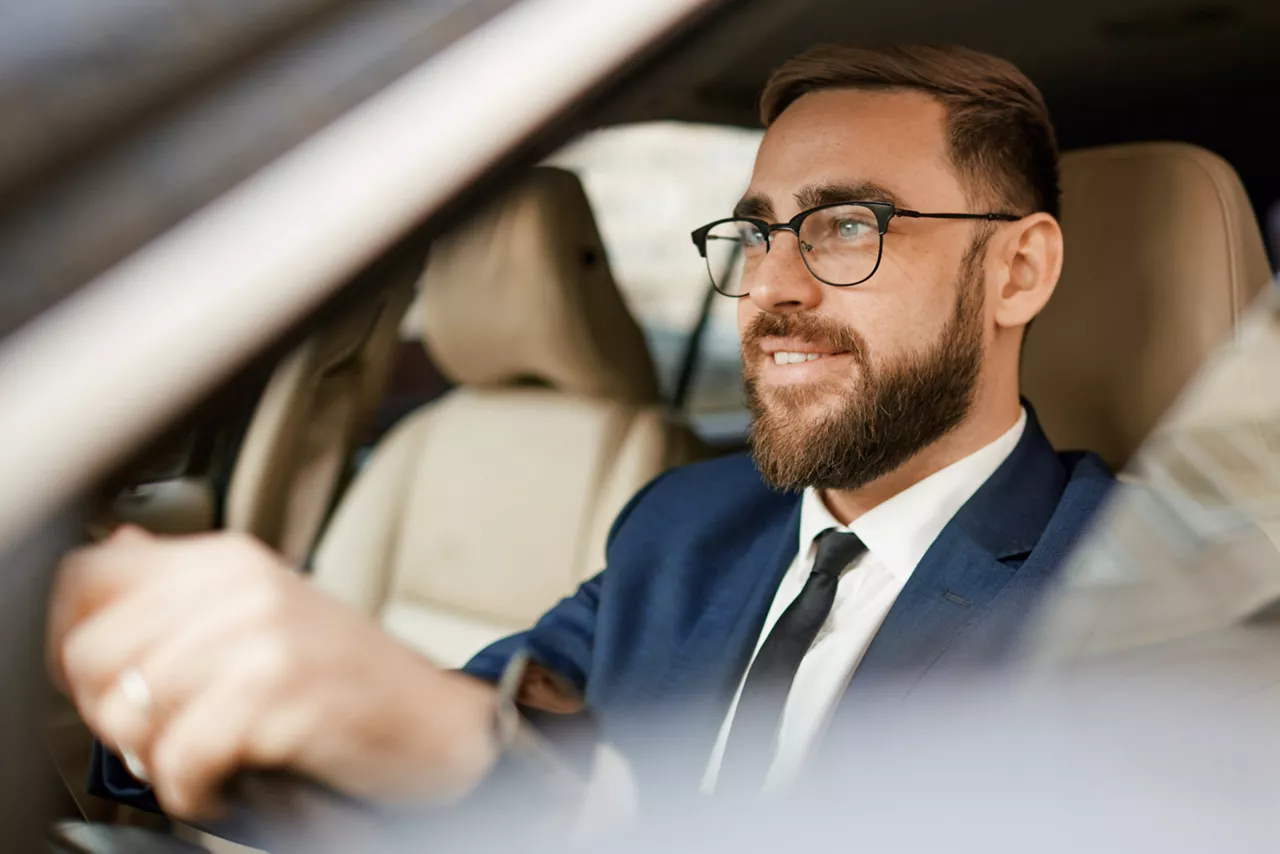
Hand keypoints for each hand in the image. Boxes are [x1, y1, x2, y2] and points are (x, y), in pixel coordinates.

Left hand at [48, 526, 498, 818]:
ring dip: (158, 756)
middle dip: (113, 711)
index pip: (90, 576)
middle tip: (164, 731)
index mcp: (229, 561)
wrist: (436, 721)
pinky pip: (182, 756)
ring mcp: (262, 636)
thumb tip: (119, 543)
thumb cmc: (349, 677)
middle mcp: (240, 586)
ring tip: (204, 757)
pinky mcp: (280, 692)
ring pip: (130, 712)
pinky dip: (195, 788)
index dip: (71, 638)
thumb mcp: (268, 612)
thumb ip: (189, 589)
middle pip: (94, 653)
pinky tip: (227, 779)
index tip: (101, 679)